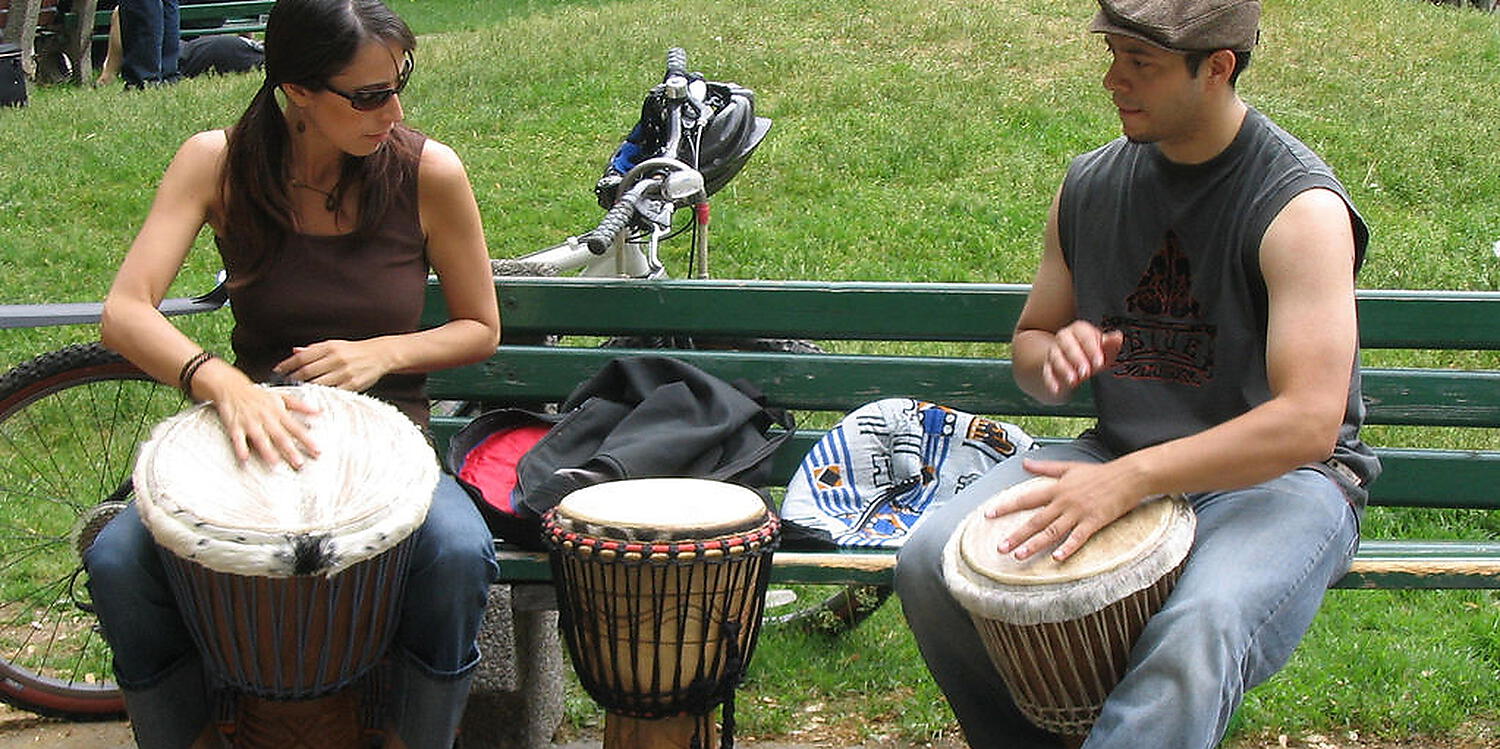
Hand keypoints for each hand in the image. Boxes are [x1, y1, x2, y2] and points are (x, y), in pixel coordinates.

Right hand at [209, 380, 321, 467]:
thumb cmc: (258, 395)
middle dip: (290, 450)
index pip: (296, 428)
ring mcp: (250, 422)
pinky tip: (244, 458)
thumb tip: (319, 411)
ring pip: (260, 437)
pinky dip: (240, 447)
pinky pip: (237, 438)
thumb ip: (300, 406)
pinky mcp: (235, 425)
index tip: (316, 450)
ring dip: (267, 450)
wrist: (231, 386)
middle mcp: (266, 418)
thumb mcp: (281, 397)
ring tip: (275, 462)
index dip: (306, 439)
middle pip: (280, 436)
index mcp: (278, 412)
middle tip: (299, 462)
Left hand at [273, 339, 390, 391]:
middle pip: (307, 371)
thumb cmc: (354, 351)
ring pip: (318, 383)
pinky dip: (321, 395)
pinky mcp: (352, 384)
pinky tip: (314, 397)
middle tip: (284, 384)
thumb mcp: (335, 344)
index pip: (302, 357)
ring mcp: (345, 372)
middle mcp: (336, 358)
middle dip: (293, 379)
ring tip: (296, 392)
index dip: (287, 364)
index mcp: (330, 347)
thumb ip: (314, 349)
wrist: (380, 355)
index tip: (277, 371)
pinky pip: (333, 392)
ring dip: (305, 389)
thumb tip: (295, 351)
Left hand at [984, 458, 1144, 561]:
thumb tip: (1024, 463)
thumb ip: (1045, 467)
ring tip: (1019, 555)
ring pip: (1052, 531)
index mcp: (1057, 488)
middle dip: (1016, 534)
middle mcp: (1064, 501)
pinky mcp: (1094, 521)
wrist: (1128, 476)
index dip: (1007, 506)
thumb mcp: (1069, 467)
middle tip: (1000, 547)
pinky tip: (1056, 558)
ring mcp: (1079, 512)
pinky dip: (1068, 548)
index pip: (1026, 498)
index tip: (989, 514)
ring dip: (1035, 544)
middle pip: (1035, 520)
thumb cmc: (1100, 473)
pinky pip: (1078, 537)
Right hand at [1039, 321, 1123, 400]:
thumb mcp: (1105, 349)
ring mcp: (1054, 352)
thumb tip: (1118, 337)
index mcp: (1079, 330)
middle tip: (1086, 371)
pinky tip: (1057, 389)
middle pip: (1067, 344)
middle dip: (1076, 358)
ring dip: (1064, 369)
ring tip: (1074, 381)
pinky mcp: (1048, 367)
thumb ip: (1110, 344)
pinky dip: (1051, 381)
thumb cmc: (1093, 353)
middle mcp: (1064, 338)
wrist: (1075, 364)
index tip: (1099, 361)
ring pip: (1055, 358)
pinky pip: (1047, 372)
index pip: (1084, 335)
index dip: (1092, 348)